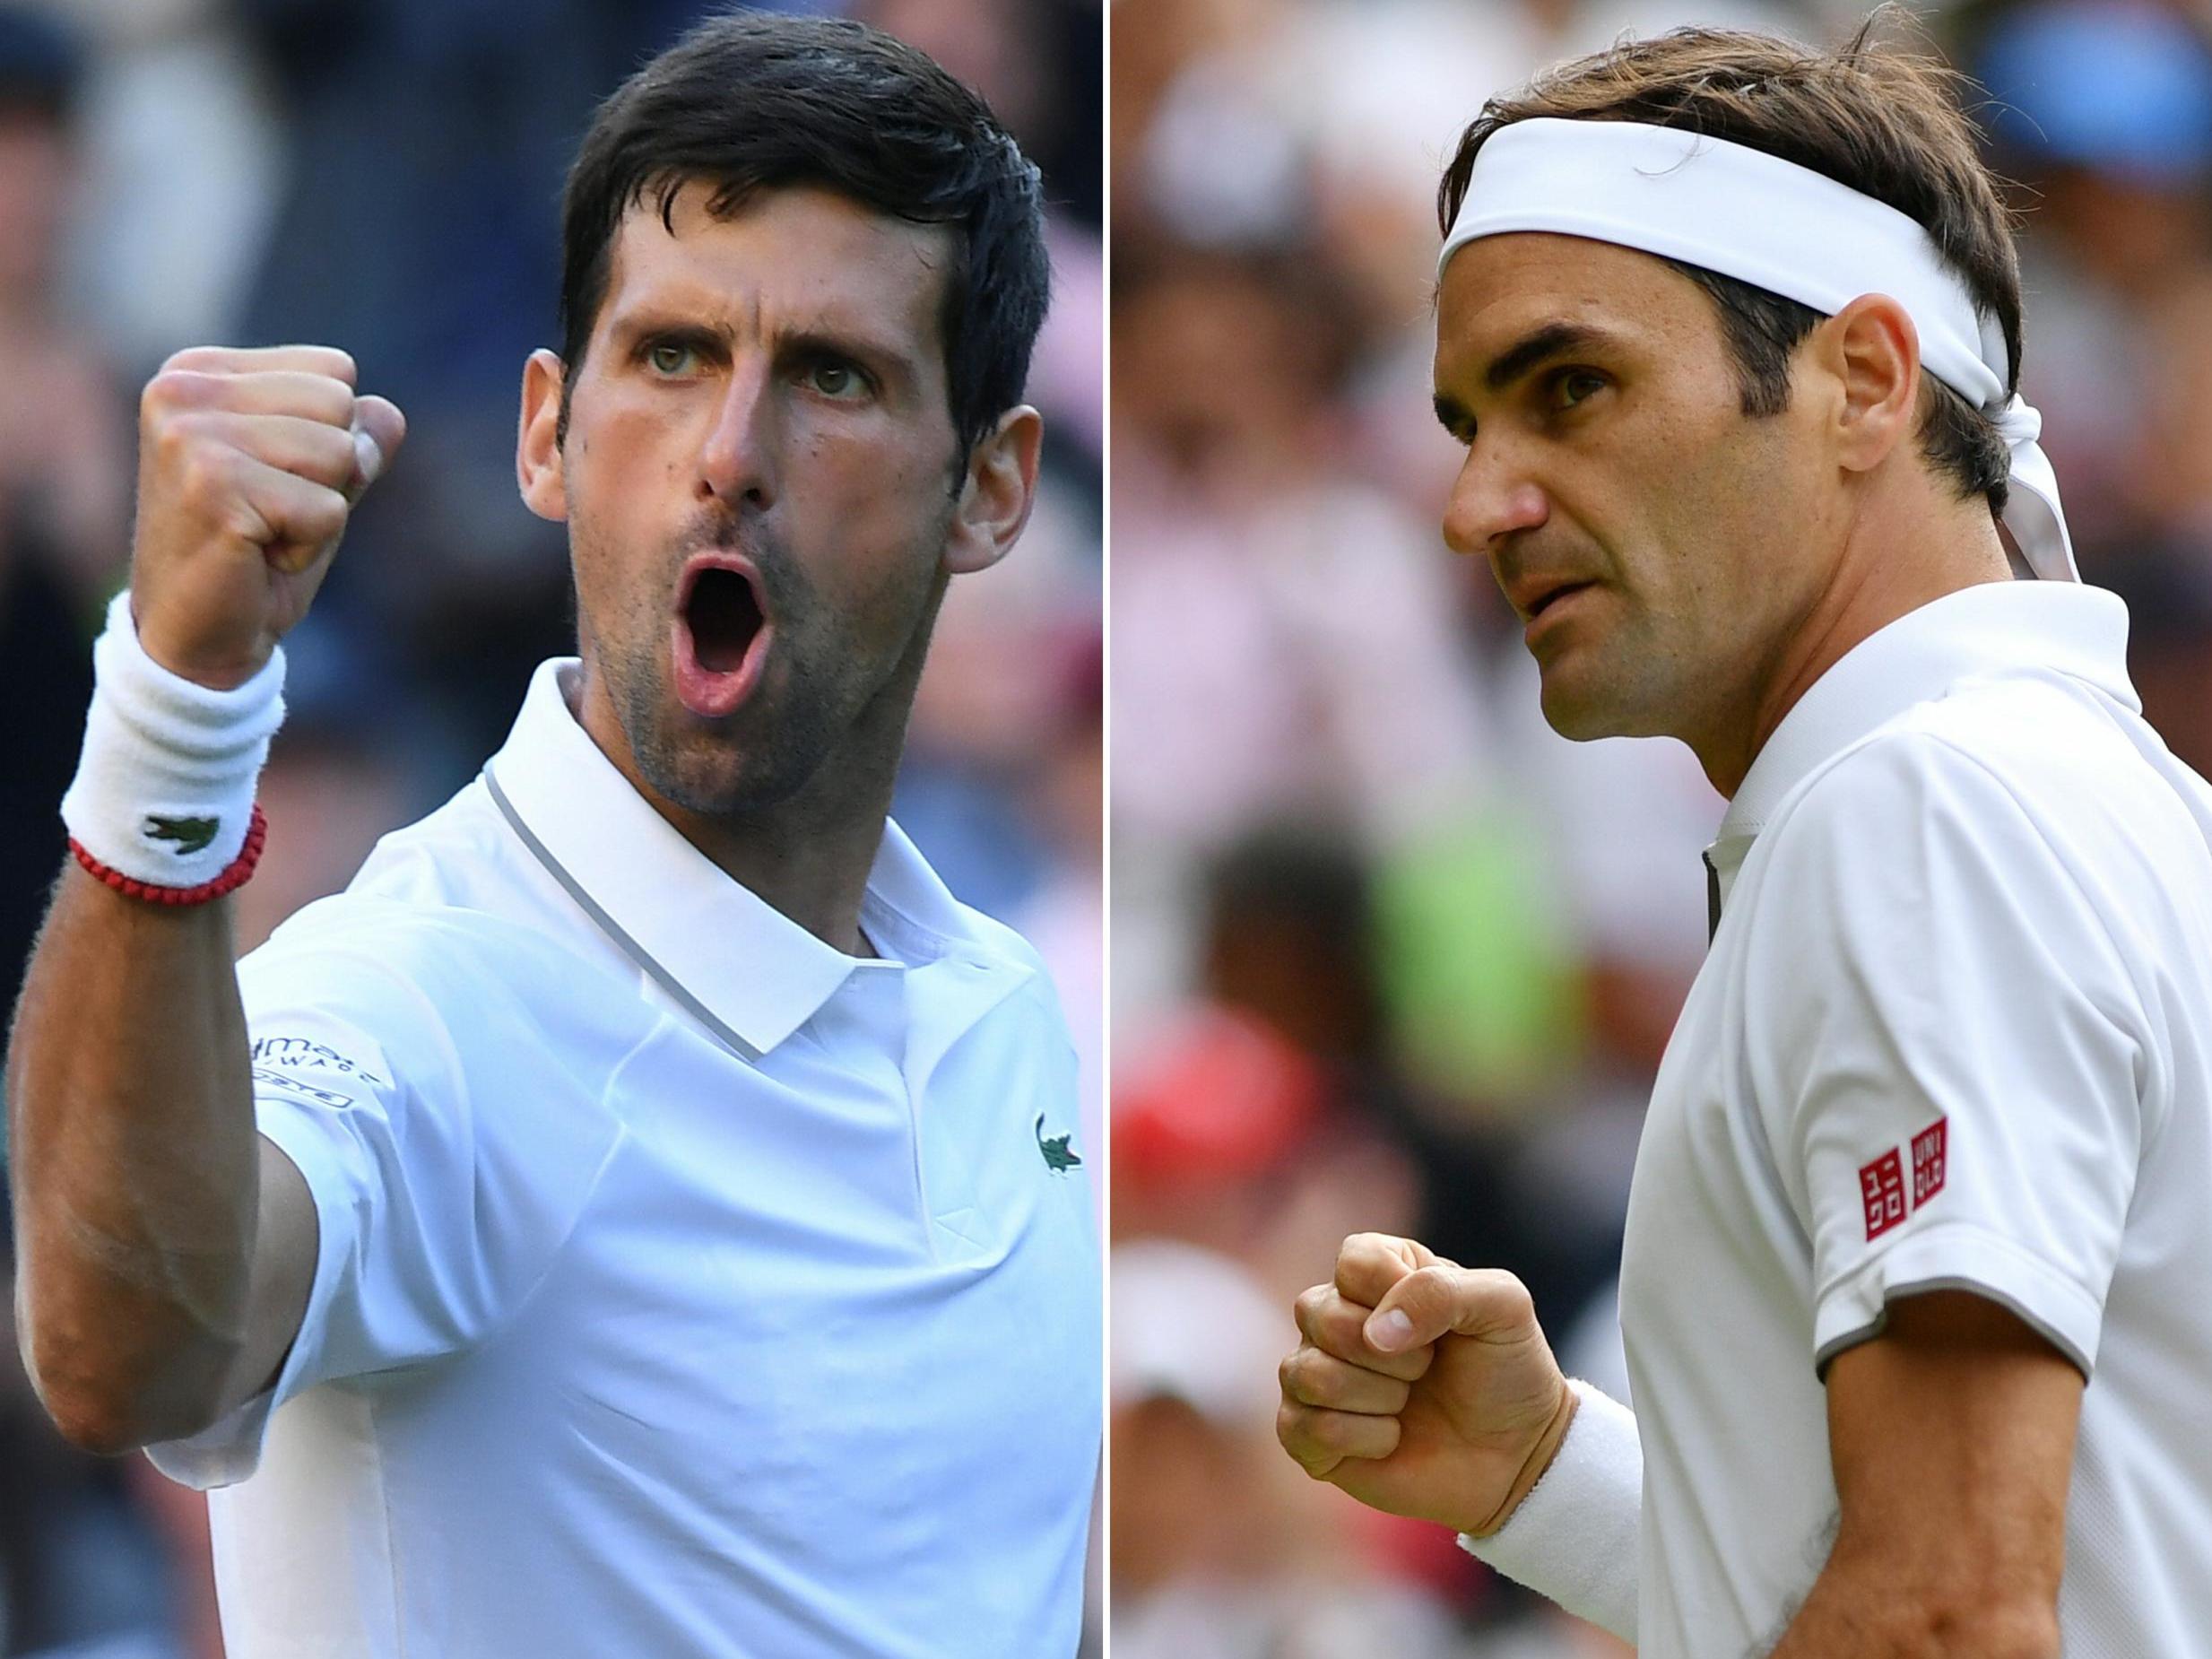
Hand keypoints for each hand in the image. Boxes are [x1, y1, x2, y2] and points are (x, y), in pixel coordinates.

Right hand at [129, 345, 406, 688]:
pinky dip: (309, 546)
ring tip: (264, 532)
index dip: (333, 435)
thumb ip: (355, 435)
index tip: (273, 478)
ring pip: (341, 453)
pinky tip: (258, 556)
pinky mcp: (213, 488)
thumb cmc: (257, 551)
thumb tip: (388, 414)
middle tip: (271, 511)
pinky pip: (329, 508)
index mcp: (199, 371)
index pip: (336, 370)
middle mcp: (181, 391)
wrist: (199, 634)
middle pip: (340, 404)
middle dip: (330, 472)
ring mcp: (191, 436)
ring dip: (320, 510)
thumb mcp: (316, 479)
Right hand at [1277, 1232, 1576, 1535]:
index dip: (1398, 1296)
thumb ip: (1441, 1290)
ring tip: (1407, 1403)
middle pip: (1321, 1315)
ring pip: (1308, 1374)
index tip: (1441, 1325)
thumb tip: (1374, 1334)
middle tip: (1427, 1370)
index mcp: (1377, 1272)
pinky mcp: (1309, 1434)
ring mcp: (1316, 1374)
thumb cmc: (1507, 1371)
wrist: (1518, 1454)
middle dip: (1393, 1356)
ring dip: (1378, 1397)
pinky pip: (1304, 1427)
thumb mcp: (1503, 1308)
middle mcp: (1335, 1316)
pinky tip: (1391, 1438)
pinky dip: (1364, 1438)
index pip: (1354, 1262)